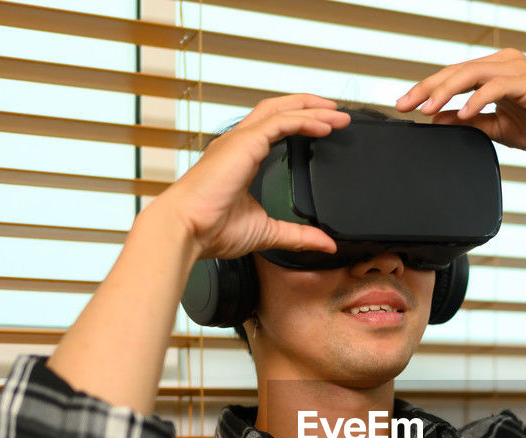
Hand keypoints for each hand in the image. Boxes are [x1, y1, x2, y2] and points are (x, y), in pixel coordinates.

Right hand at [155, 94, 351, 259]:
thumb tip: (325, 244)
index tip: (326, 127)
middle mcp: (238, 144)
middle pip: (277, 110)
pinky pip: (281, 122)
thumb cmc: (211, 230)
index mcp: (240, 159)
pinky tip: (325, 125)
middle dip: (309, 106)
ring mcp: (239, 140)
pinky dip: (305, 120)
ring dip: (312, 109)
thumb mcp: (267, 232)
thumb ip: (297, 236)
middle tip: (337, 112)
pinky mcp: (244, 143)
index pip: (273, 129)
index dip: (299, 122)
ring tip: (338, 114)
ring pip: (281, 111)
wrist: (187, 229)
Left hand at [395, 49, 525, 155]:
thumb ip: (471, 122)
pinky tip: (463, 113)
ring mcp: (515, 68)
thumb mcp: (500, 127)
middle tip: (404, 105)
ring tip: (427, 109)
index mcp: (494, 72)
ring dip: (445, 91)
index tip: (404, 107)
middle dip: (426, 89)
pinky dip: (477, 99)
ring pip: (470, 73)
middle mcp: (502, 64)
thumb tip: (440, 121)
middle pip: (454, 71)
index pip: (452, 78)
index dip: (426, 91)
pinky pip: (495, 86)